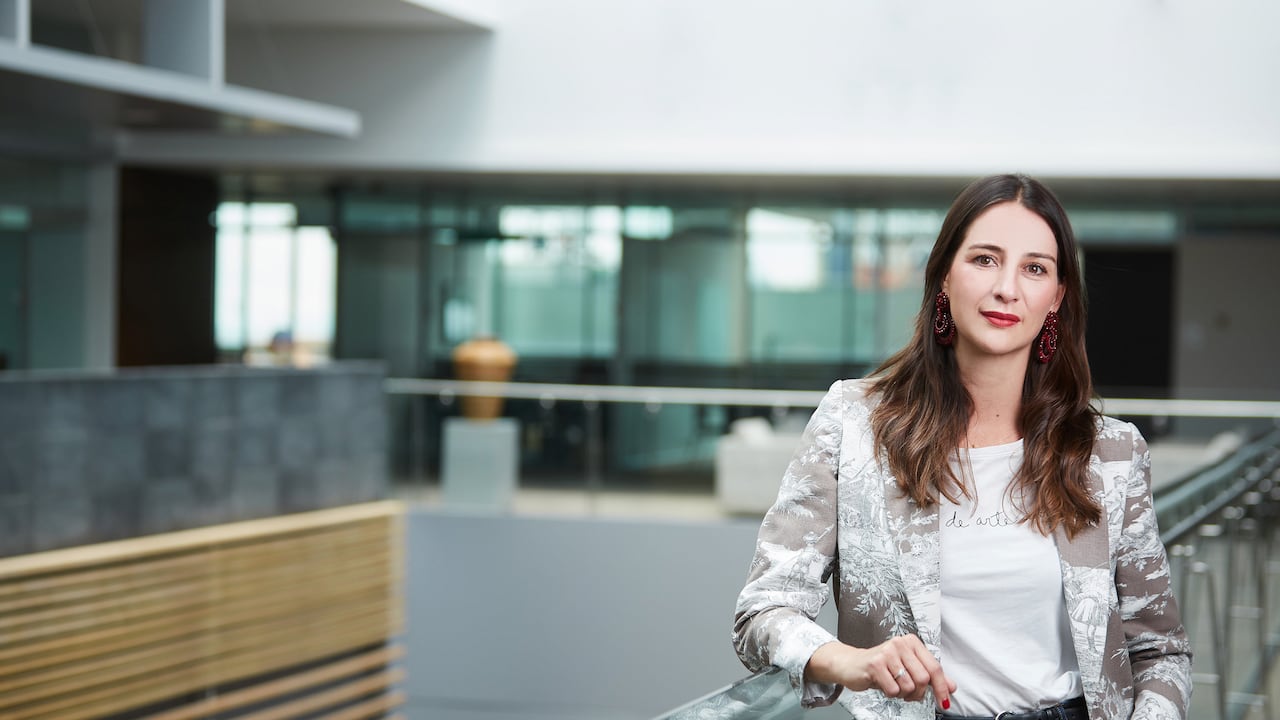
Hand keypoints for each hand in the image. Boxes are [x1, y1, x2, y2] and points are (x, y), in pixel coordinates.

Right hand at [805, 636, 955, 708]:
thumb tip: (952, 687)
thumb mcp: (908, 668)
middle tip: (910, 694)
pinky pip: (893, 689)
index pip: (934, 667)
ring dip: (903, 694)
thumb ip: (930, 676)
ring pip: (909, 686)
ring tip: (894, 687)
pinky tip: (884, 685)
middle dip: (918, 693)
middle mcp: (900, 643)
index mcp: (911, 642)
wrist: (852, 664)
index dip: (942, 687)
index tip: (944, 701)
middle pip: (923, 678)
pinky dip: (891, 693)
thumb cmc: (881, 666)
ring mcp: (887, 652)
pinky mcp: (875, 664)